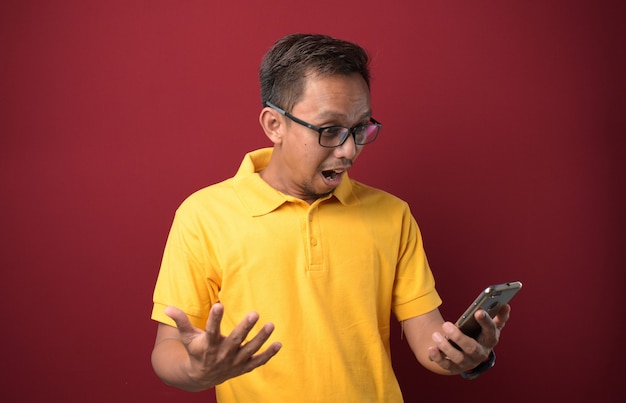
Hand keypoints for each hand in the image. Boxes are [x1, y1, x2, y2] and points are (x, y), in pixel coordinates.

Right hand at [164, 303, 281, 388]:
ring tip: (271, 325)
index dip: (214, 319)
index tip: (219, 305)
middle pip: (235, 341)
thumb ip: (181, 321)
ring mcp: (234, 362)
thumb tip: (168, 308)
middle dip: (245, 328)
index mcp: (208, 346)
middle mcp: (222, 355)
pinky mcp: (243, 367)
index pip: (211, 331)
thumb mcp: (187, 337)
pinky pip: (258, 362)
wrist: (201, 377)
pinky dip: (268, 354)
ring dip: (261, 339)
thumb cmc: (196, 351)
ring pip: (250, 351)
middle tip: (254, 313)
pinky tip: (278, 343)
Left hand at [428, 304, 510, 373]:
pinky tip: (431, 348)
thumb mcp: (488, 325)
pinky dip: (438, 357)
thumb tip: (505, 305)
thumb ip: (497, 316)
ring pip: (457, 357)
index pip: (490, 332)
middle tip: (446, 325)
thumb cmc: (478, 334)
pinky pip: (445, 364)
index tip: (478, 311)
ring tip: (435, 334)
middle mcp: (480, 353)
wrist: (465, 352)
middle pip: (471, 347)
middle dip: (459, 337)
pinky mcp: (454, 367)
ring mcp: (467, 362)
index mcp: (489, 340)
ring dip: (445, 346)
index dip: (486, 322)